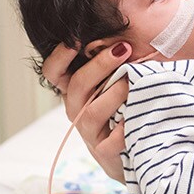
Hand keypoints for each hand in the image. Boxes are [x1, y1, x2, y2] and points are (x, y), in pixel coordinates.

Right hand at [42, 42, 131, 182]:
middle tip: (123, 49)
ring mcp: (89, 134)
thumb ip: (116, 64)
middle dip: (99, 65)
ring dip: (113, 94)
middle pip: (76, 85)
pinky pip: (111, 142)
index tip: (75, 39)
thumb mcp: (115, 85)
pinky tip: (139, 116)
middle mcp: (77, 111)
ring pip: (91, 112)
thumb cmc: (125, 113)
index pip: (54, 72)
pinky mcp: (105, 155)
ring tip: (133, 81)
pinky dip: (124, 128)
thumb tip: (127, 36)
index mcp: (76, 92)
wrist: (135, 157)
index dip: (59, 56)